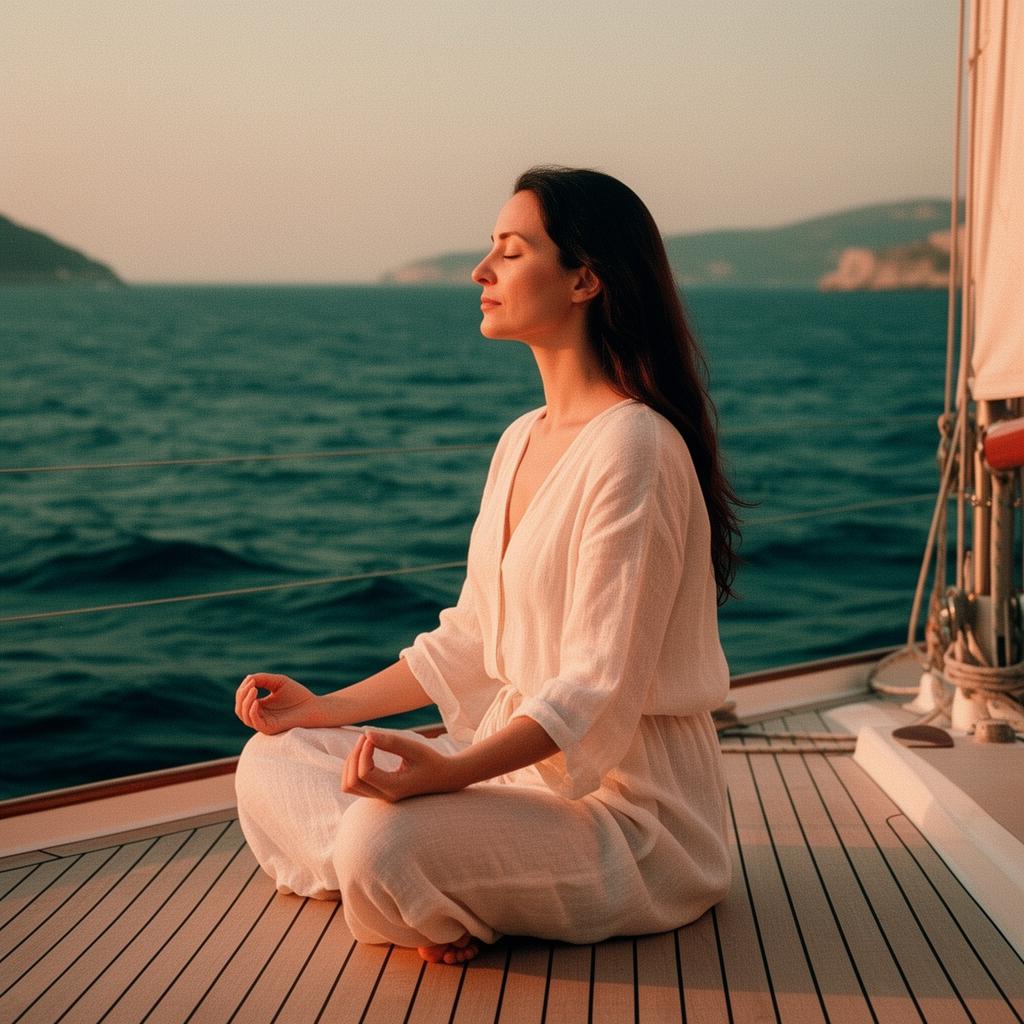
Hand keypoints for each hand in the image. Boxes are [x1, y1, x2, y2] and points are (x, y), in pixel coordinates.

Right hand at [235, 673, 322, 734]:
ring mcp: (264, 723)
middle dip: (241, 695)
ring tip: (254, 689)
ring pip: (244, 716)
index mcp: (260, 707)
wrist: (314, 707)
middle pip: (240, 709)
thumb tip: (248, 678)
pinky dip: (252, 711)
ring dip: (245, 702)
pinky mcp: (269, 728)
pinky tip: (256, 701)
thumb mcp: (278, 682)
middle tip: (251, 683)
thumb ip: (263, 679)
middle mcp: (260, 716)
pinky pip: (255, 722)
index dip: (243, 689)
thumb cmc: (298, 695)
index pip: (243, 700)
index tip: (251, 678)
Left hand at [341, 730, 465, 802]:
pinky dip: (353, 768)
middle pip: (351, 782)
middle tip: (367, 738)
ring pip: (348, 785)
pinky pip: (354, 784)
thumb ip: (391, 742)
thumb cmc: (432, 761)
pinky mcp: (378, 792)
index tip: (372, 737)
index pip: (364, 774)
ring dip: (351, 763)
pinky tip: (366, 753)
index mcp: (394, 788)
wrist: (444, 778)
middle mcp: (385, 796)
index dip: (363, 752)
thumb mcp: (414, 748)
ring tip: (365, 745)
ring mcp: (380, 797)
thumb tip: (367, 734)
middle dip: (353, 757)